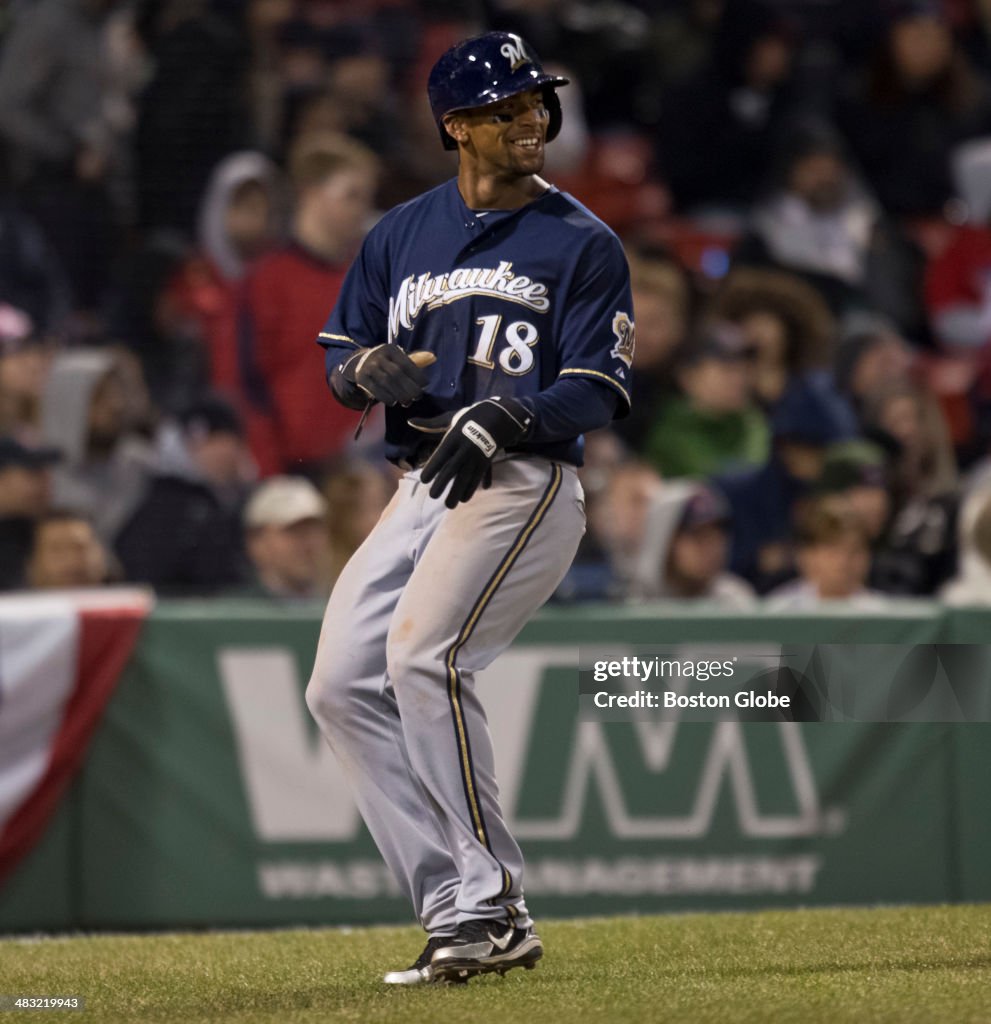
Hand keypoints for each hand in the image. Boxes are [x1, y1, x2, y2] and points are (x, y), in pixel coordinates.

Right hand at [342, 345, 429, 405]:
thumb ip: (415, 361)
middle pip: (397, 373)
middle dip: (410, 387)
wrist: (359, 364)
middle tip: (417, 397)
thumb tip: (433, 357)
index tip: (425, 385)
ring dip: (399, 394)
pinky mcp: (361, 377)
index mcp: (390, 349)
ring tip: (407, 402)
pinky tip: (393, 402)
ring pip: (387, 382)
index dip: (417, 375)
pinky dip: (386, 397)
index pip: (406, 363)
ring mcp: (368, 366)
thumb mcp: (398, 359)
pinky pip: (375, 389)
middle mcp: (378, 355)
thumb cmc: (386, 364)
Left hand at [408, 396, 532, 507]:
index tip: (424, 480)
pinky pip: (478, 478)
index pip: (441, 456)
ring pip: (466, 477)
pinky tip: (465, 499)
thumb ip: (430, 424)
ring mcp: (476, 456)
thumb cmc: (469, 417)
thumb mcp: (449, 418)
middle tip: (433, 496)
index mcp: (454, 438)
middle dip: (442, 484)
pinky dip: (472, 488)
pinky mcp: (486, 462)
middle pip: (452, 469)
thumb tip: (410, 421)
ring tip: (450, 505)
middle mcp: (465, 449)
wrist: (498, 417)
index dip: (432, 468)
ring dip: (458, 492)